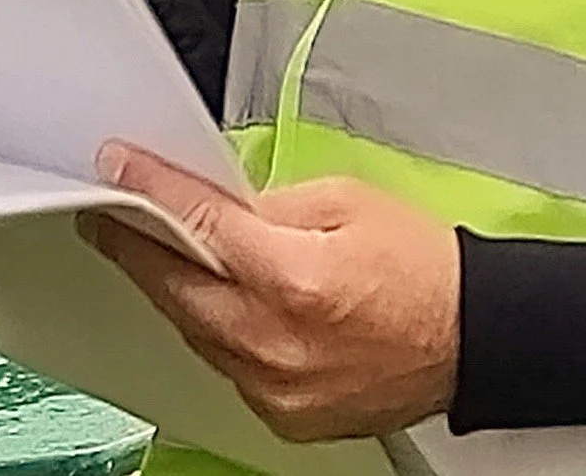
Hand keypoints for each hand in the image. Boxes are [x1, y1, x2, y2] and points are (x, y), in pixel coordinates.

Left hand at [82, 141, 458, 440]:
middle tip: (117, 217)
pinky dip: (215, 330)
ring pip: (195, 332)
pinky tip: (216, 302)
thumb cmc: (421, 267)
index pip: (199, 227)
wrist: (468, 338)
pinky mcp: (281, 416)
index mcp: (295, 277)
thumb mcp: (349, 199)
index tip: (118, 169)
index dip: (151, 192)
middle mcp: (276, 341)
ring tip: (162, 253)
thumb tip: (218, 206)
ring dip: (176, 290)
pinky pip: (225, 365)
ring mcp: (274, 387)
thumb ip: (274, 202)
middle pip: (178, 289)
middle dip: (141, 248)